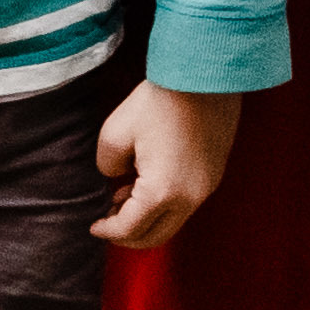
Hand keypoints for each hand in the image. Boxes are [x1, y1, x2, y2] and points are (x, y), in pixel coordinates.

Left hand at [91, 84, 242, 249]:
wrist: (205, 73)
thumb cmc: (160, 101)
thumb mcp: (114, 134)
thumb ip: (107, 166)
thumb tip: (118, 176)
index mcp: (162, 191)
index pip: (129, 228)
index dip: (107, 231)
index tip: (94, 225)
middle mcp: (190, 196)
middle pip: (156, 236)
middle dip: (128, 235)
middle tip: (109, 221)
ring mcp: (208, 185)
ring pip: (174, 220)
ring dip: (148, 218)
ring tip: (126, 194)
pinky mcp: (216, 171)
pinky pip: (188, 201)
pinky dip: (166, 203)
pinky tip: (151, 178)